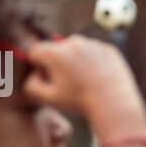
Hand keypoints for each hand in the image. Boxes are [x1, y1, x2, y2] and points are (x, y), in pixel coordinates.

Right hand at [24, 36, 144, 123]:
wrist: (114, 104)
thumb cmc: (80, 102)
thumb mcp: (48, 98)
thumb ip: (31, 85)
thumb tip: (33, 74)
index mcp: (55, 52)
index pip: (34, 50)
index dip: (36, 65)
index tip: (45, 77)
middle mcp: (73, 42)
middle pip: (55, 49)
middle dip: (56, 62)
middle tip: (67, 83)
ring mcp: (93, 44)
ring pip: (76, 49)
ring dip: (75, 61)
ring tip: (84, 82)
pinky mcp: (108, 49)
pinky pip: (93, 52)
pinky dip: (93, 62)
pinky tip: (97, 79)